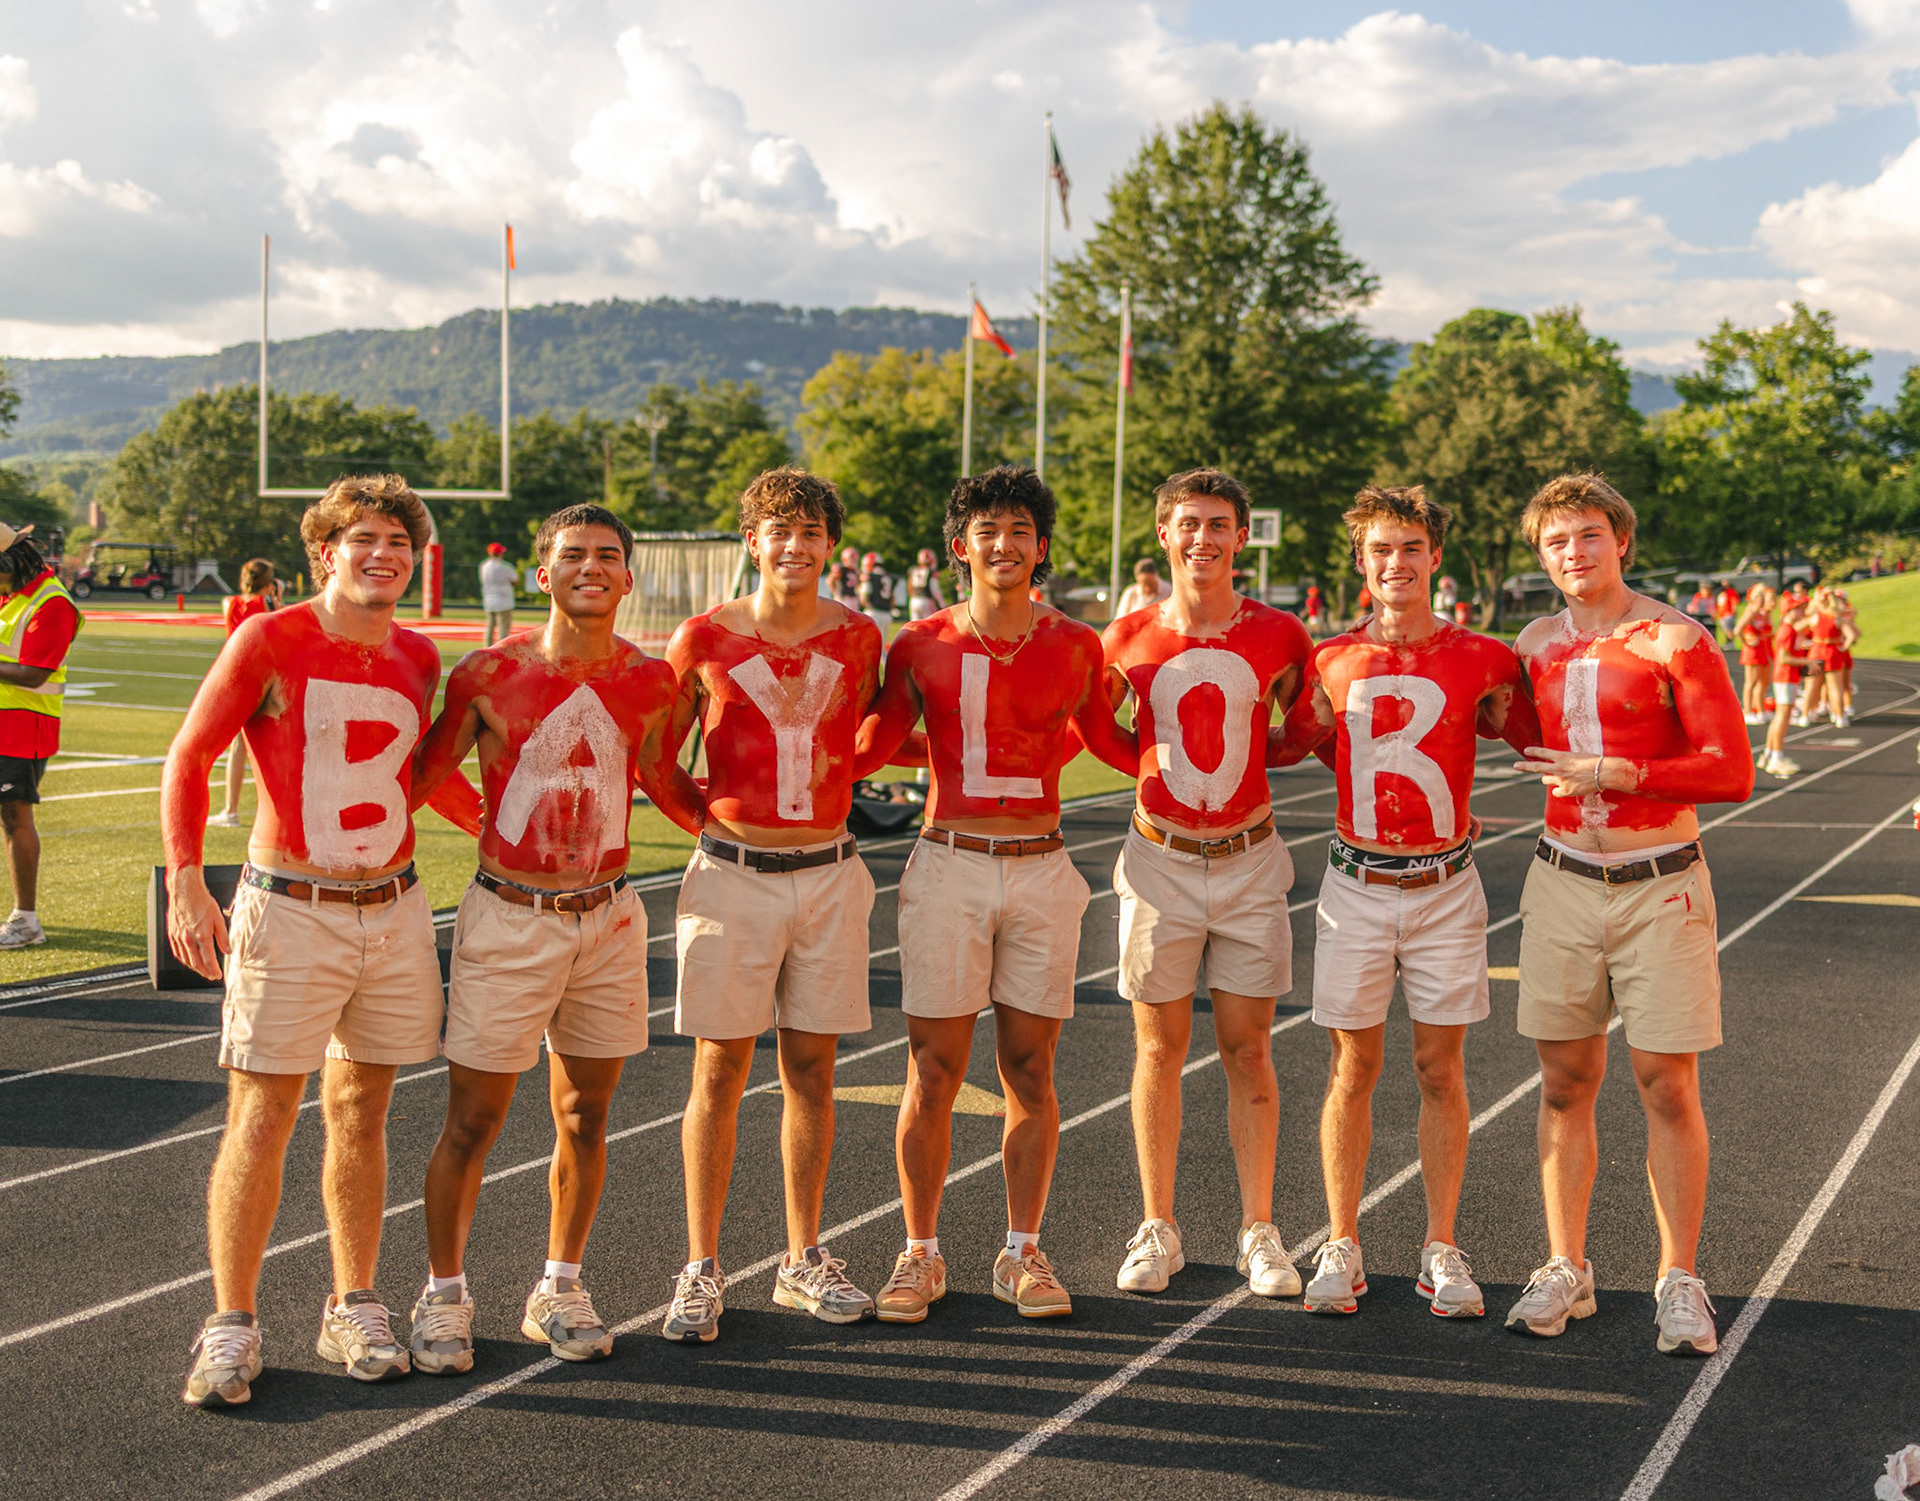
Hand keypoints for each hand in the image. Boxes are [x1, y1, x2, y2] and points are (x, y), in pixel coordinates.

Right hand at [166, 866, 229, 980]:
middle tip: (211, 976)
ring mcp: (178, 937)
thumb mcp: (219, 919)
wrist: (185, 891)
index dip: (213, 970)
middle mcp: (188, 939)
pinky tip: (189, 961)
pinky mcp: (172, 934)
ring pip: (186, 959)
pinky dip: (184, 960)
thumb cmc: (202, 902)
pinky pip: (177, 952)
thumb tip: (227, 951)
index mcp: (202, 935)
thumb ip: (223, 937)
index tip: (218, 975)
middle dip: (205, 972)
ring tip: (202, 970)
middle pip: (196, 963)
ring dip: (194, 968)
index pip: (208, 960)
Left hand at [1515, 745, 1609, 798]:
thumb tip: (1558, 765)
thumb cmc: (1596, 762)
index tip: (1526, 750)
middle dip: (1524, 766)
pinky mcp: (1565, 791)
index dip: (1534, 751)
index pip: (1544, 752)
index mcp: (1563, 756)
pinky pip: (1556, 792)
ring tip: (1562, 778)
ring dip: (1550, 779)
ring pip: (1545, 780)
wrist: (1605, 773)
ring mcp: (1561, 780)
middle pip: (1536, 767)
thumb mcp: (1579, 756)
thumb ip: (1566, 760)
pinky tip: (1569, 788)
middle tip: (1515, 766)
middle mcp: (1559, 768)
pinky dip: (1559, 791)